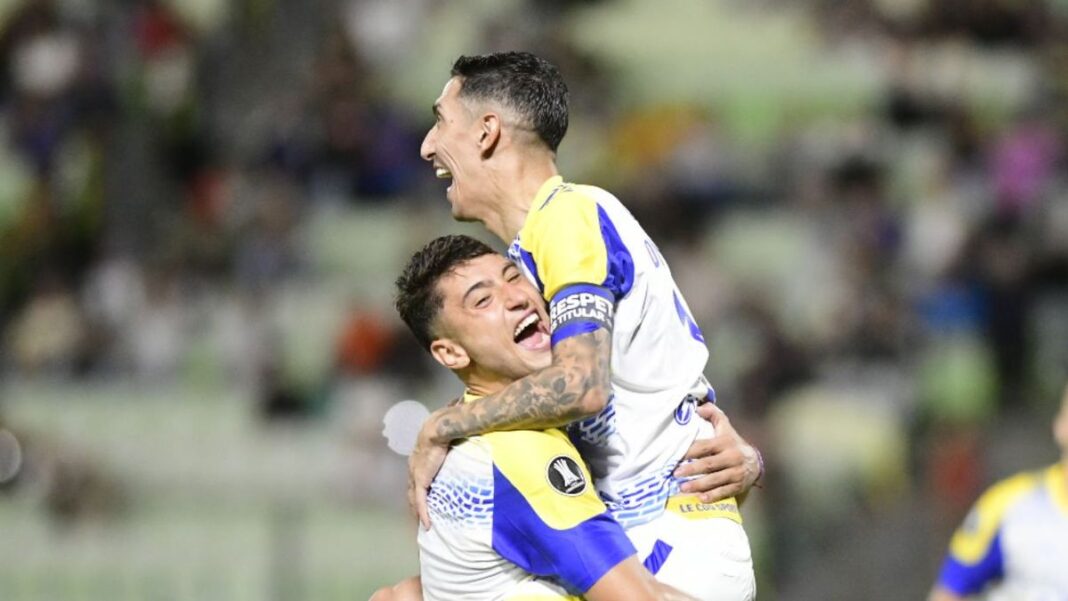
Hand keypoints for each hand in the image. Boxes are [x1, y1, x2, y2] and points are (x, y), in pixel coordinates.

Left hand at [407, 409, 450, 529]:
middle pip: (412, 492)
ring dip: (418, 514)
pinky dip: (424, 514)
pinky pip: (421, 502)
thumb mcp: (449, 436)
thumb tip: (467, 429)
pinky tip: (427, 526)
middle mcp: (414, 468)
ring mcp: (416, 475)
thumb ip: (455, 438)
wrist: (438, 428)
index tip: (423, 498)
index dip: (418, 490)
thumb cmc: (444, 428)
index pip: (416, 479)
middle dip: (415, 506)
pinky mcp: (421, 480)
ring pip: (414, 500)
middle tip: (419, 519)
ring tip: (423, 527)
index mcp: (419, 459)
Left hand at [673, 403, 760, 502]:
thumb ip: (713, 414)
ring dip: (698, 485)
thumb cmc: (733, 443)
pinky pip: (724, 492)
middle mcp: (731, 457)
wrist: (756, 461)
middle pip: (709, 464)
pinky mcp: (738, 486)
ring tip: (683, 488)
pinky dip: (712, 496)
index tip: (676, 456)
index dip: (690, 451)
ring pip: (715, 480)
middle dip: (691, 469)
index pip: (705, 446)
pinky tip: (701, 498)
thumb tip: (698, 408)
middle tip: (676, 474)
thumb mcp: (725, 426)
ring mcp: (736, 473)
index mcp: (725, 442)